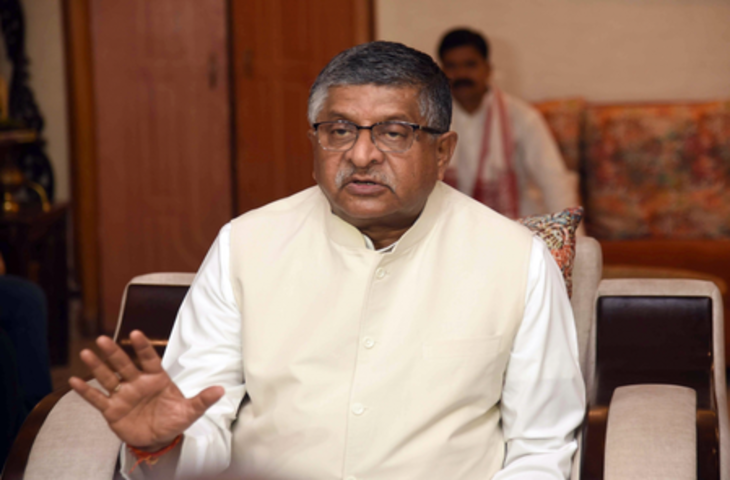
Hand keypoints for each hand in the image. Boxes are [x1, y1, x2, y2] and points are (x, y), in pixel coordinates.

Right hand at [69, 330, 223, 449]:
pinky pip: (97, 399)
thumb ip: (202, 400)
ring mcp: (123, 395)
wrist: (158, 439)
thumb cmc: (174, 419)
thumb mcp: (190, 411)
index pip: (148, 359)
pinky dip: (86, 391)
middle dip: (114, 352)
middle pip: (124, 365)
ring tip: (86, 353)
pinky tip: (73, 380)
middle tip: (103, 338)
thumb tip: (221, 390)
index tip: (135, 333)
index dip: (142, 347)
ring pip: (108, 378)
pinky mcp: (112, 410)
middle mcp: (137, 383)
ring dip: (97, 366)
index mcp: (157, 378)